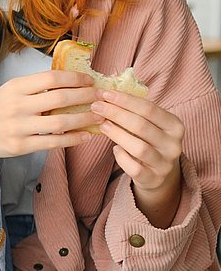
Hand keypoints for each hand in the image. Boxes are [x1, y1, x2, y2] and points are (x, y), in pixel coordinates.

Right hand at [0, 69, 99, 165]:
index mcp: (15, 88)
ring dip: (85, 119)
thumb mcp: (10, 91)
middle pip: (60, 98)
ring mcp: (18, 128)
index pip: (52, 78)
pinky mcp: (20, 146)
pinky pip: (54, 142)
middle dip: (86, 97)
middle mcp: (16, 106)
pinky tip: (86, 135)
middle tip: (102, 98)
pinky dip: (74, 139)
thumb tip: (72, 82)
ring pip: (61, 122)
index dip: (75, 78)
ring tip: (100, 116)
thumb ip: (35, 87)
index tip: (90, 81)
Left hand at [94, 88, 183, 220]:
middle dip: (116, 114)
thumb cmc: (149, 141)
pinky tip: (115, 149)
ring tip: (102, 125)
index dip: (125, 100)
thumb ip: (135, 111)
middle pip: (141, 126)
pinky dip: (122, 157)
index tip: (105, 93)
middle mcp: (173, 144)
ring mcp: (165, 163)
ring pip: (139, 148)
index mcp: (175, 126)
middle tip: (96, 106)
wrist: (159, 173)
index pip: (149, 109)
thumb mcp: (150, 124)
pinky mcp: (153, 179)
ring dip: (117, 134)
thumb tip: (106, 92)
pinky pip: (134, 168)